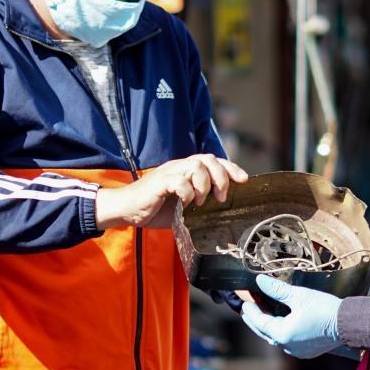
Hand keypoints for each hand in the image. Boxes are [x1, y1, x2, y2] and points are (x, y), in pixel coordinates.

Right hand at [95, 155, 248, 229]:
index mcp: (186, 170)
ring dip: (204, 185)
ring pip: (196, 166)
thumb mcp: (182, 205)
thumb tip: (221, 210)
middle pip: (208, 159)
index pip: (213, 161)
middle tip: (221, 197)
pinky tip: (185, 204)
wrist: (126, 210)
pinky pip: (179, 181)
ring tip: (201, 202)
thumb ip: (199, 202)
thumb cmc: (154, 208)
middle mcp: (179, 167)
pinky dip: (187, 193)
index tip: (244, 180)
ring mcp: (169, 172)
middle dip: (221, 177)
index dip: (231, 168)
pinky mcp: (158, 182)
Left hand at [240, 275, 344, 358]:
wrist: (348, 323)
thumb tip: (259, 281)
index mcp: (283, 334)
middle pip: (266, 333)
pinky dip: (281, 332)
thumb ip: (277, 290)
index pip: (260, 322)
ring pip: (276, 338)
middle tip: (248, 311)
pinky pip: (288, 341)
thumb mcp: (298, 296)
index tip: (245, 302)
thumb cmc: (324, 309)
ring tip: (263, 315)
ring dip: (269, 327)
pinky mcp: (307, 351)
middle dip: (256, 321)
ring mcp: (298, 351)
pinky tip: (282, 324)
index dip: (251, 311)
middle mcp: (288, 346)